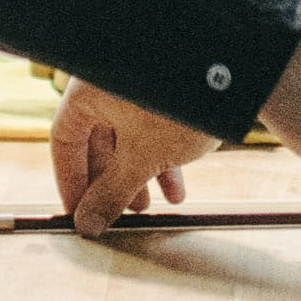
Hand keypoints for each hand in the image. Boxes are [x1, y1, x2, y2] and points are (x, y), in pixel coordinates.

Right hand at [52, 77, 213, 231]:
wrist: (236, 76)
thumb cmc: (180, 109)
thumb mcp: (141, 158)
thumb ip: (111, 192)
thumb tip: (87, 224)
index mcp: (89, 89)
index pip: (64, 138)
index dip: (70, 180)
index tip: (79, 212)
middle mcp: (108, 80)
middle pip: (97, 137)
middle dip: (112, 181)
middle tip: (122, 213)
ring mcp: (137, 82)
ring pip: (128, 133)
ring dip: (139, 173)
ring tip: (155, 205)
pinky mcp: (166, 86)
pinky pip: (151, 123)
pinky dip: (160, 153)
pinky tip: (179, 184)